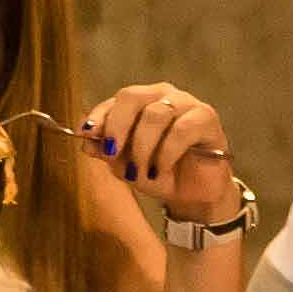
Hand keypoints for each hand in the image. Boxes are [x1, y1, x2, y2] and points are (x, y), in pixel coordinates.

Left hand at [84, 80, 241, 231]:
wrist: (192, 195)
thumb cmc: (158, 173)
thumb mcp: (125, 166)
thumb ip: (107, 151)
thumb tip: (86, 141)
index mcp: (141, 102)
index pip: (116, 100)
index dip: (100, 115)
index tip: (87, 134)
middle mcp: (162, 96)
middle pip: (132, 96)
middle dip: (117, 126)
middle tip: (111, 153)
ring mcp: (186, 104)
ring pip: (155, 115)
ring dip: (142, 148)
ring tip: (139, 171)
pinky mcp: (206, 118)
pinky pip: (181, 129)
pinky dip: (166, 153)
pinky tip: (160, 169)